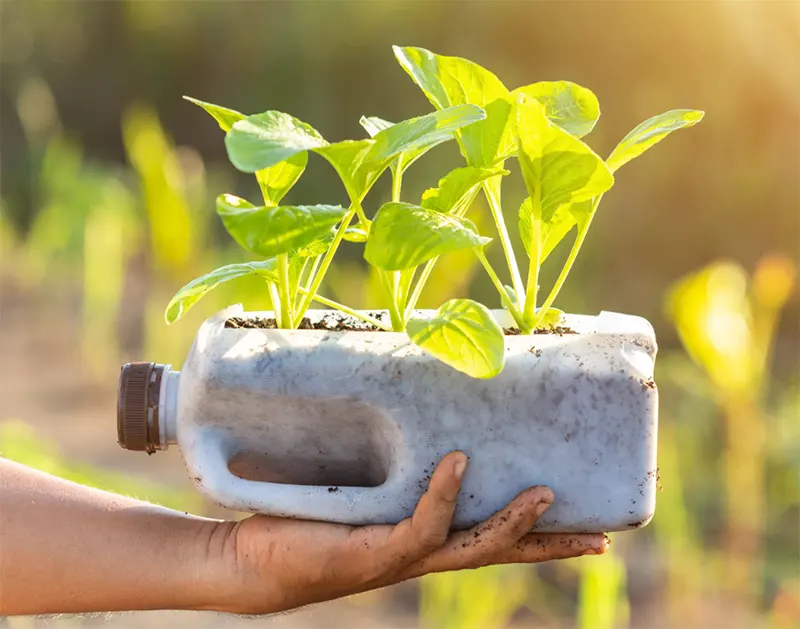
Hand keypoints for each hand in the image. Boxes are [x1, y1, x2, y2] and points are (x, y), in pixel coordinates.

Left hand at [209, 452, 607, 614]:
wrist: (250, 561)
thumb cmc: (303, 517)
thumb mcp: (355, 484)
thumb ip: (382, 459)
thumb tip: (403, 402)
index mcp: (424, 539)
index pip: (492, 537)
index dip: (541, 535)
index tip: (587, 526)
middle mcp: (422, 553)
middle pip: (501, 552)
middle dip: (551, 546)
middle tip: (603, 538)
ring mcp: (401, 557)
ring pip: (473, 547)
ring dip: (512, 523)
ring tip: (547, 496)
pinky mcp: (374, 553)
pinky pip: (421, 526)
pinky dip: (443, 495)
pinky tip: (457, 464)